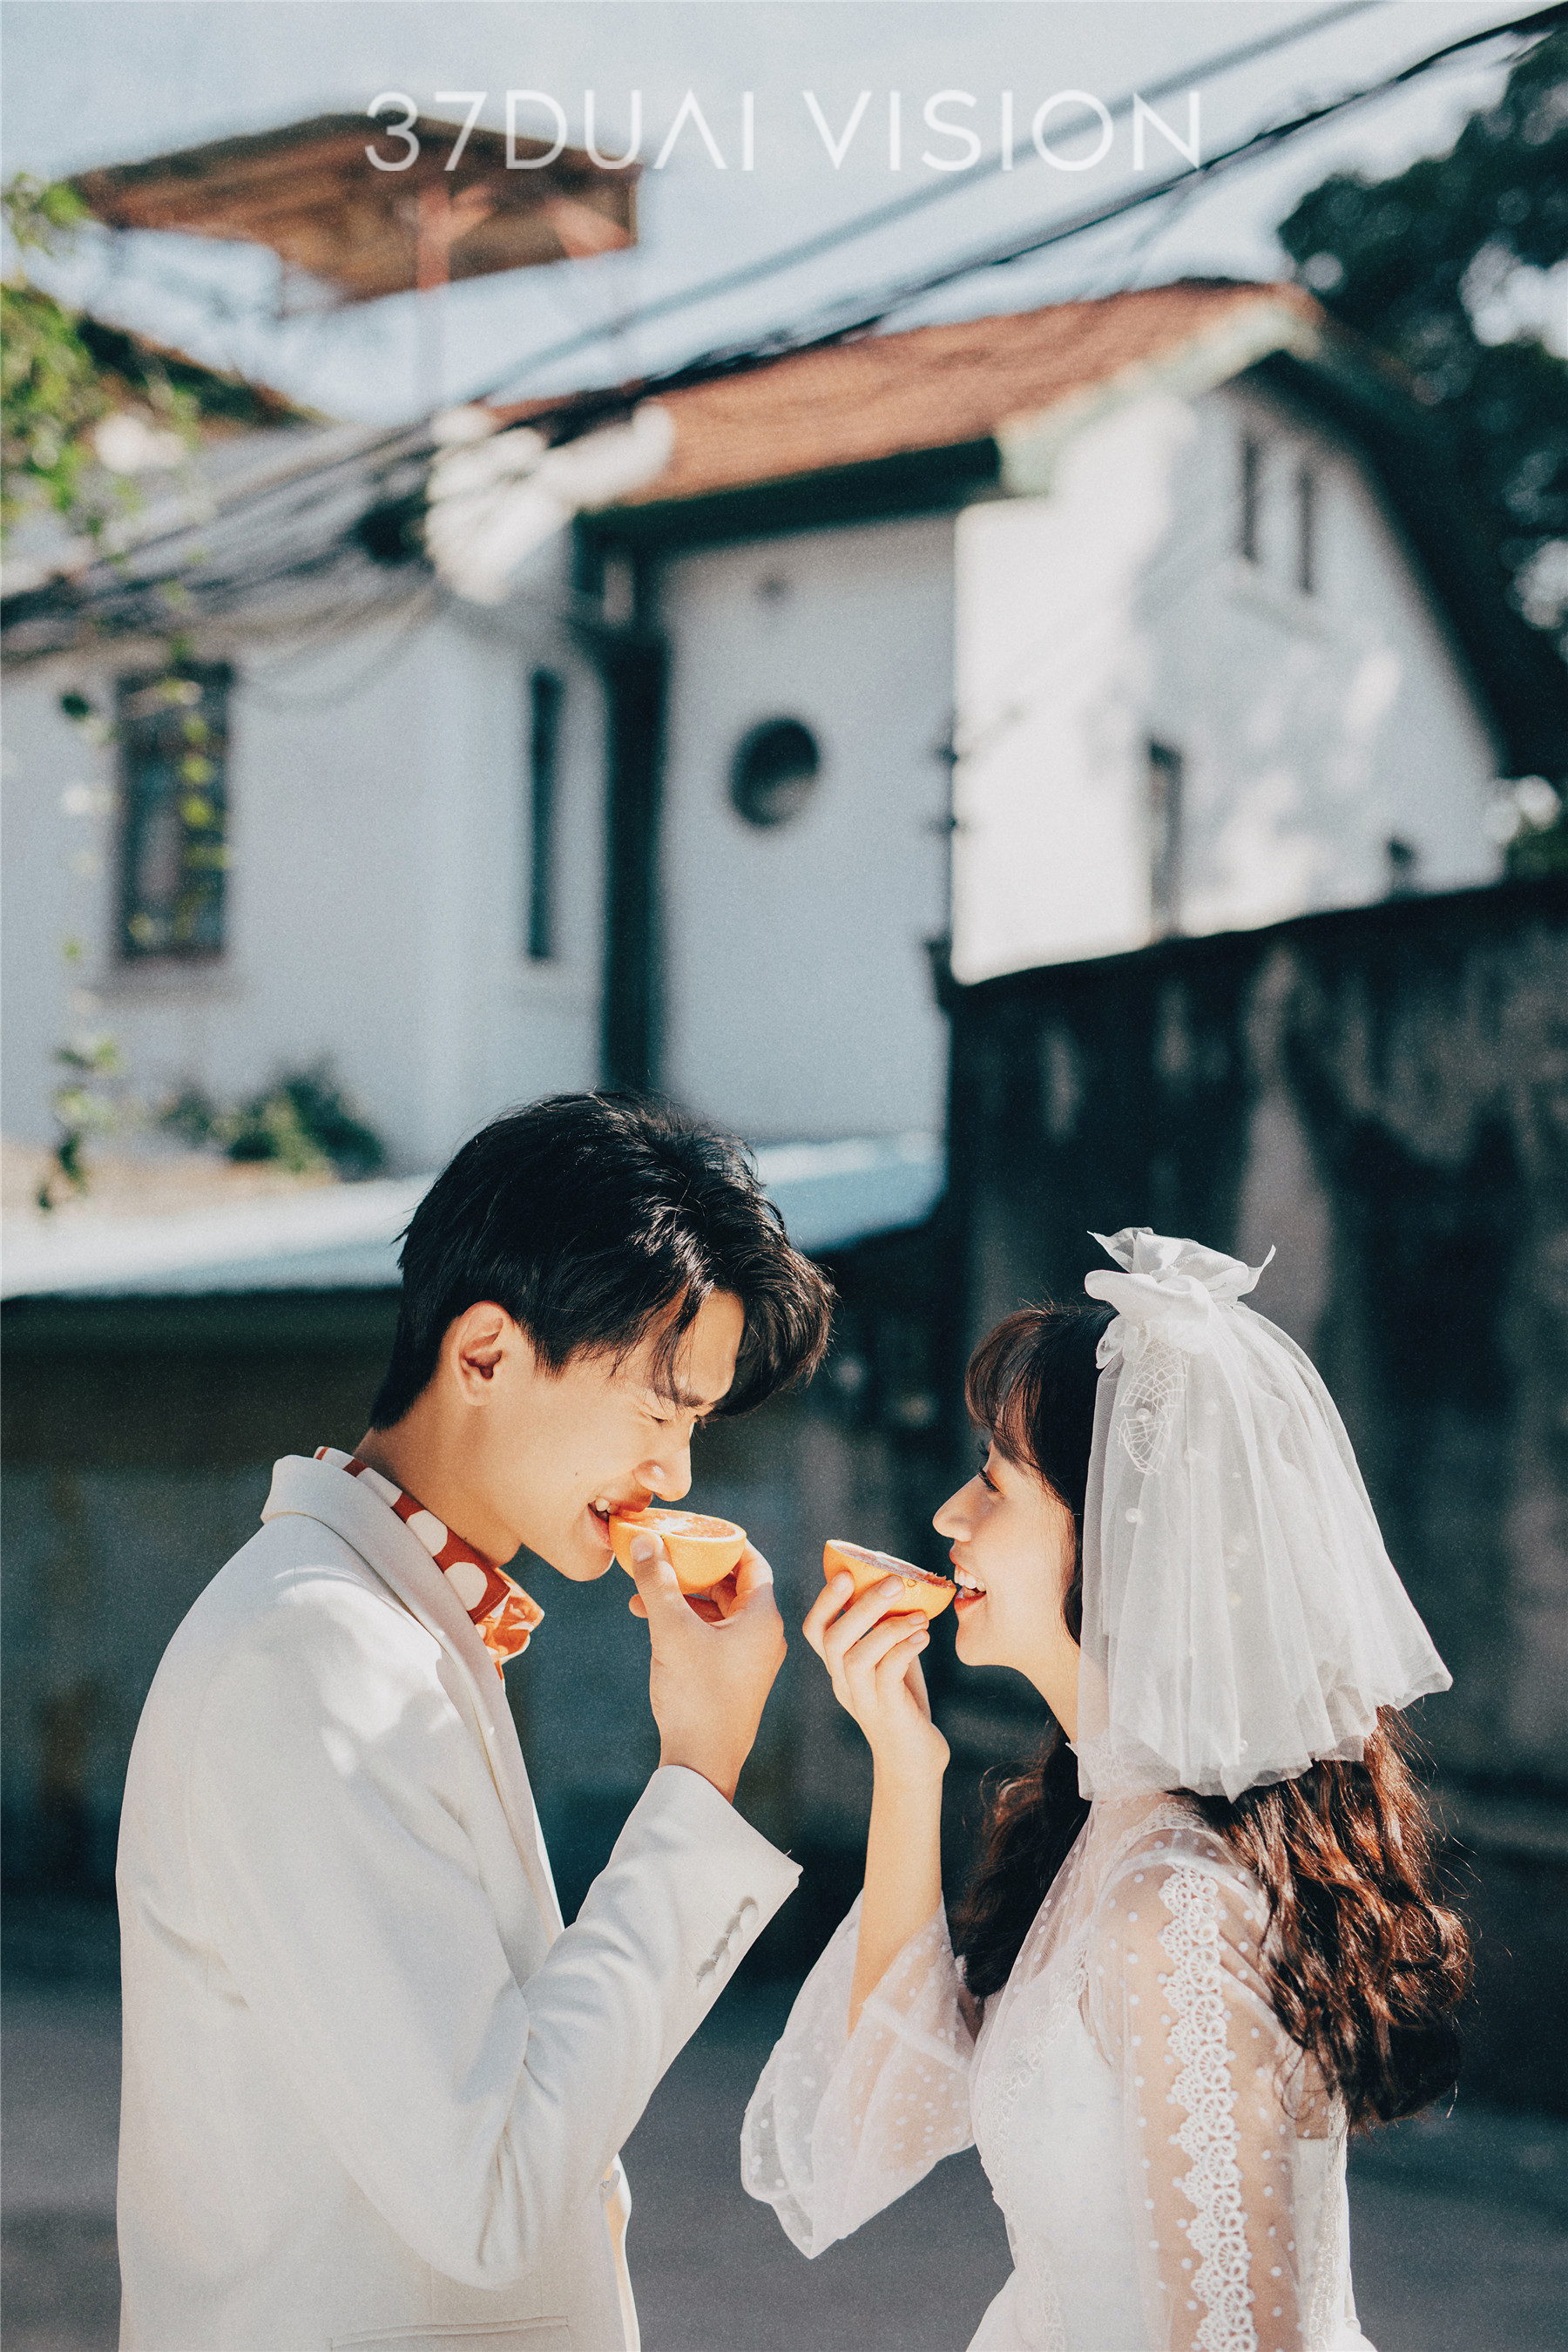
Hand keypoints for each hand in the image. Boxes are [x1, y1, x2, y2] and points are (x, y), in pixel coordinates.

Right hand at [627, 1535, 786, 1803]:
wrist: (703, 1762)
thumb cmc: (697, 1695)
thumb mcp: (672, 1630)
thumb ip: (658, 1581)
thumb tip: (647, 1542)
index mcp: (763, 1618)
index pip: (752, 1562)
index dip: (725, 1541)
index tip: (696, 1529)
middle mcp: (764, 1635)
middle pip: (733, 1583)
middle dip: (696, 1566)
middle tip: (665, 1553)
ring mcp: (749, 1658)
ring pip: (718, 1610)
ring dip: (684, 1595)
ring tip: (646, 1588)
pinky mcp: (732, 1676)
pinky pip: (712, 1633)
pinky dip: (685, 1620)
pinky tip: (651, 1618)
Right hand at [803, 1573, 948, 1784]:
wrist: (914, 1762)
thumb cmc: (904, 1704)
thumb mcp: (890, 1661)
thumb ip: (888, 1631)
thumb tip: (901, 1585)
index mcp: (839, 1668)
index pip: (814, 1631)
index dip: (825, 1600)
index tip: (846, 1572)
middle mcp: (843, 1684)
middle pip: (834, 1639)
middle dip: (861, 1606)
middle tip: (893, 1581)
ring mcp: (863, 1701)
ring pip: (857, 1658)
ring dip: (888, 1628)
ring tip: (920, 1614)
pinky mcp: (888, 1714)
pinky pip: (887, 1676)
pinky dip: (904, 1650)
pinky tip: (924, 1636)